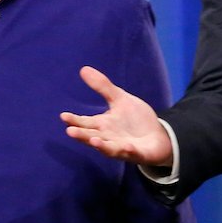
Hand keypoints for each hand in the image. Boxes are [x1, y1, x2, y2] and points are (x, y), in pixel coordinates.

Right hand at [61, 66, 175, 166]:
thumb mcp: (120, 99)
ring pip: (109, 149)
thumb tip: (83, 69)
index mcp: (103, 125)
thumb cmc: (135, 120)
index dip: (74, 120)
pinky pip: (132, 153)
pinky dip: (128, 151)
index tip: (63, 116)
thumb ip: (103, 87)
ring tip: (93, 141)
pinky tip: (127, 146)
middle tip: (70, 131)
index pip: (85, 123)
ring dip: (101, 146)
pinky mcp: (138, 154)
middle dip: (82, 135)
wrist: (158, 135)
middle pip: (92, 137)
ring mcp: (122, 148)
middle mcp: (109, 138)